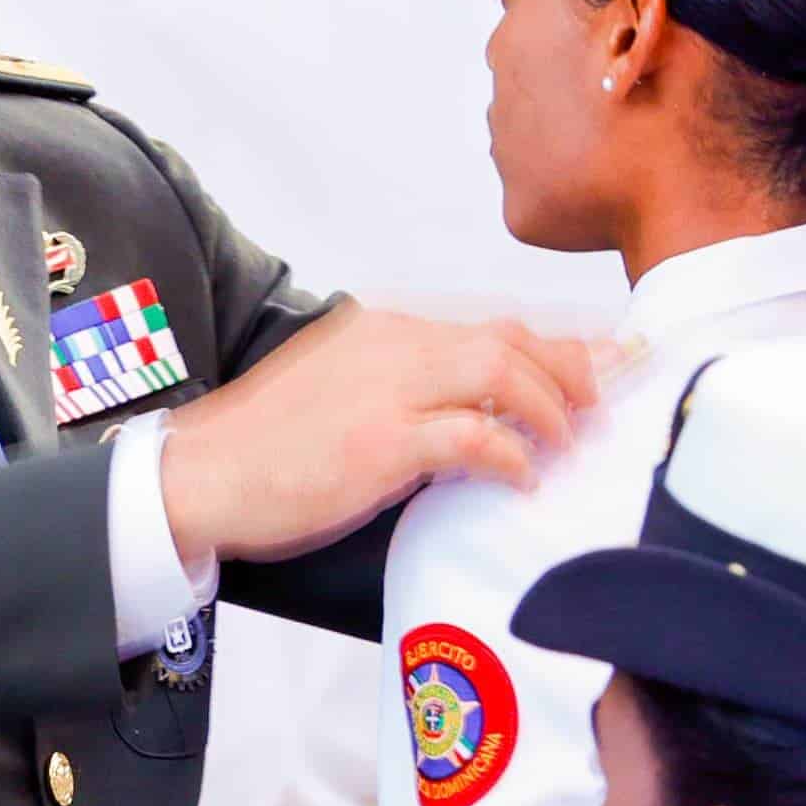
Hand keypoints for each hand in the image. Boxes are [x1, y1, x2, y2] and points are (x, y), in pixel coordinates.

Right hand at [160, 306, 611, 563]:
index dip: (559, 343)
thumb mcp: (340, 392)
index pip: (491, 324)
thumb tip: (469, 415)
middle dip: (572, 372)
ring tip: (568, 445)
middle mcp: (392, 344)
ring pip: (504, 374)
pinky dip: (512, 458)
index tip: (608, 360)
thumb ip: (403, 388)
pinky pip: (475, 438)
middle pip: (511, 339)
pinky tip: (522, 480)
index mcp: (383, 330)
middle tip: (604, 409)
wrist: (198, 474)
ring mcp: (388, 389)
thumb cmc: (264, 446)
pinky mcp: (382, 442)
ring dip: (551, 411)